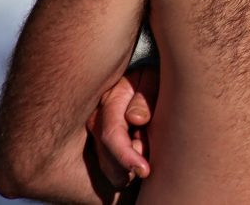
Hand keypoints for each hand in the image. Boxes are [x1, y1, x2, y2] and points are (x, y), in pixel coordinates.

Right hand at [87, 65, 158, 188]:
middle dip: (128, 167)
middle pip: (106, 158)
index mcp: (109, 100)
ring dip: (127, 170)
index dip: (126, 156)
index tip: (145, 170)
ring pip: (108, 168)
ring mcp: (96, 134)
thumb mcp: (153, 80)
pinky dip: (126, 170)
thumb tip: (135, 120)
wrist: (147, 82)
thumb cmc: (153, 81)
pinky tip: (140, 158)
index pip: (111, 135)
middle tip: (152, 156)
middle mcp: (96, 119)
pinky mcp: (101, 146)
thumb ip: (145, 97)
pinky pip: (112, 169)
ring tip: (148, 153)